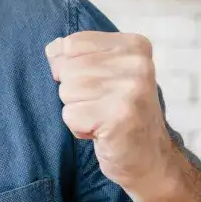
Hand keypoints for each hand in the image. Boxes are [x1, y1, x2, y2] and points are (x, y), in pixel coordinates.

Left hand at [47, 31, 180, 201]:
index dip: (70, 67)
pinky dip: (79, 128)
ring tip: (102, 117)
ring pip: (66, 91)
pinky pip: (70, 114)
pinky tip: (102, 131)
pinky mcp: (120, 115)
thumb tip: (53, 49)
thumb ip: (77, 55)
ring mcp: (131, 89)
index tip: (96, 85)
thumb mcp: (104, 74)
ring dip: (77, 110)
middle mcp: (137, 63)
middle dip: (74, 93)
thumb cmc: (118, 112)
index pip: (72, 44)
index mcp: (133, 46)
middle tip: (101, 106)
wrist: (148, 158)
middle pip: (67, 69)